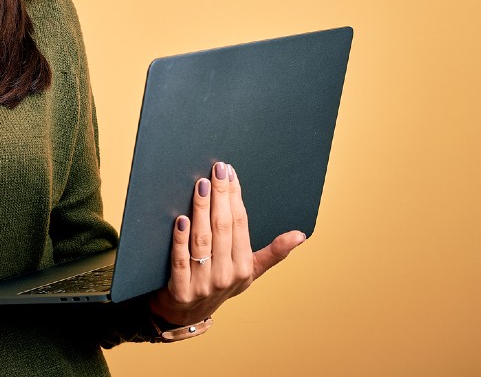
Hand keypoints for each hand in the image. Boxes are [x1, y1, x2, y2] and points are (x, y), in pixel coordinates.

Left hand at [149, 161, 306, 325]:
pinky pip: (180, 260)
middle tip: (216, 169)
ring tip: (201, 185)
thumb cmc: (220, 283)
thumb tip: (300, 235)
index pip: (240, 225)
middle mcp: (225, 275)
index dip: (235, 198)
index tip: (230, 173)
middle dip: (220, 196)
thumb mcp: (249, 272)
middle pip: (222, 228)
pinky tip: (180, 218)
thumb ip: (273, 254)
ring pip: (202, 240)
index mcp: (244, 267)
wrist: (186, 313)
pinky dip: (180, 239)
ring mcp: (202, 283)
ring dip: (201, 210)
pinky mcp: (180, 290)